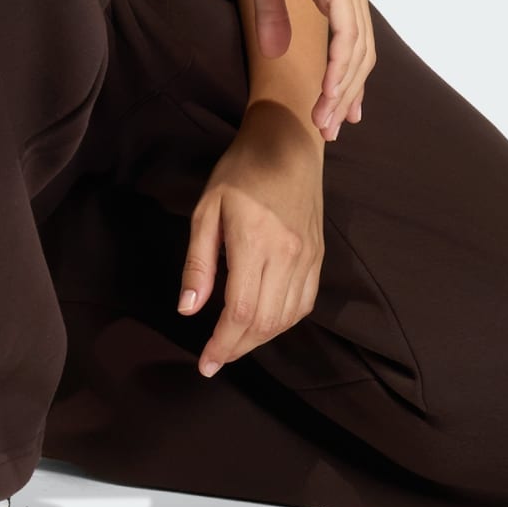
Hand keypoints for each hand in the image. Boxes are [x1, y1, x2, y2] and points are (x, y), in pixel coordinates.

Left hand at [176, 102, 325, 377]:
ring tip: (234, 345)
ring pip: (286, 319)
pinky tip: (263, 324)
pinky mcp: (319, 257)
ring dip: (259, 340)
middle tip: (215, 358)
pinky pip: (304, 304)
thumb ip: (198, 261)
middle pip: (264, 322)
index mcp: (255, 241)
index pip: (240, 310)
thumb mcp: (207, 208)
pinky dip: (282, 323)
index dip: (222, 343)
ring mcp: (309, 258)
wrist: (289, 144)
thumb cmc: (240, 171)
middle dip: (237, 348)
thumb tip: (189, 309)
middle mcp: (288, 255)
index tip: (206, 362)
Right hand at [237, 0, 375, 139]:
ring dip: (340, 92)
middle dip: (345, 96)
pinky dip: (339, 71)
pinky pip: (347, 39)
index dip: (345, 81)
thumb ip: (273, 16)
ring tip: (323, 124)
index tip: (335, 114)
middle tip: (329, 131)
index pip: (352, 45)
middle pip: (360, 57)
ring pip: (356, 54)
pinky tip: (327, 95)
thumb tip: (276, 51)